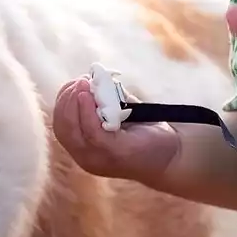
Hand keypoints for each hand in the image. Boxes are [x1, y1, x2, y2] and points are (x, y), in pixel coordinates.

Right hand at [51, 77, 179, 182]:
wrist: (175, 155)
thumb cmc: (145, 134)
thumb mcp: (119, 114)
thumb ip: (104, 100)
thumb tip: (93, 77)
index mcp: (84, 149)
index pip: (61, 125)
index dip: (64, 101)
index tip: (75, 83)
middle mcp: (86, 158)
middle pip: (63, 128)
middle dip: (66, 100)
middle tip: (79, 81)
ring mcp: (99, 159)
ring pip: (73, 131)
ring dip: (74, 103)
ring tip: (82, 84)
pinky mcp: (115, 154)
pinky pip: (93, 132)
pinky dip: (87, 112)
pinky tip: (88, 95)